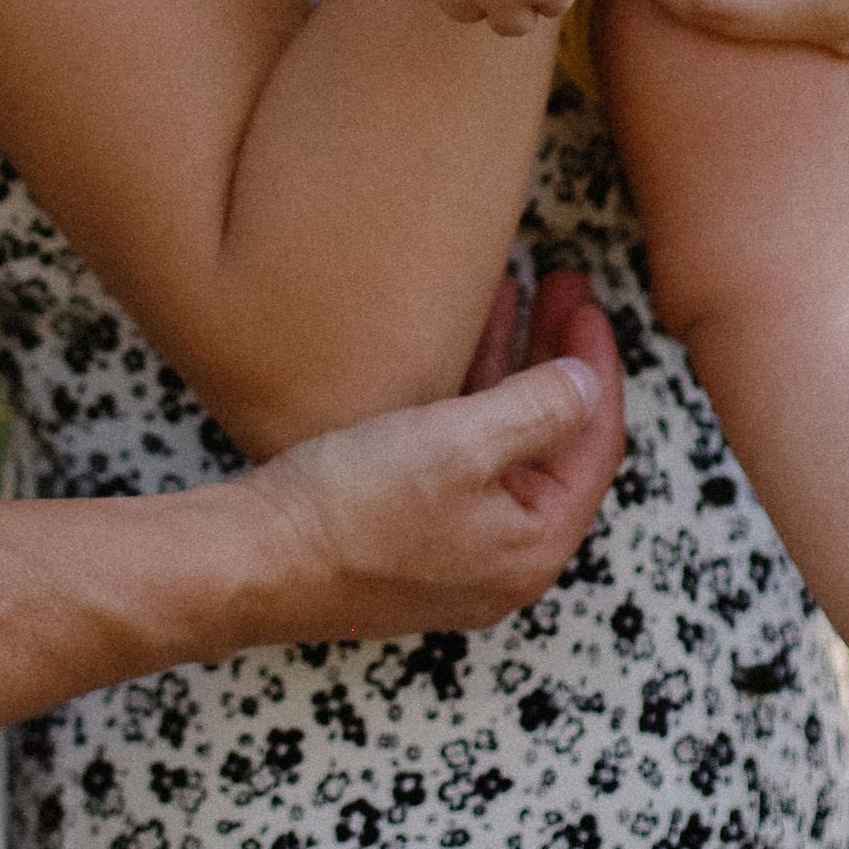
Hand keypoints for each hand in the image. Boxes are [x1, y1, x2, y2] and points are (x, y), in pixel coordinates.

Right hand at [252, 270, 622, 637]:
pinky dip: (468, 395)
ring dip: (510, 366)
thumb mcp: (457, 445)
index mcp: (532, 546)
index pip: (593, 444)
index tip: (588, 303)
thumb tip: (588, 382)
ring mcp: (456, 548)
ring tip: (513, 295)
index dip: (596, 366)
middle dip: (556, 356)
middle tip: (559, 287)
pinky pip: (462, 452)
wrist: (253, 561)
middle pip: (551, 439)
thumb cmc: (350, 511)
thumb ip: (537, 410)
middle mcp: (503, 555)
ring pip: (504, 440)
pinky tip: (455, 347)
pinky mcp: (410, 533)